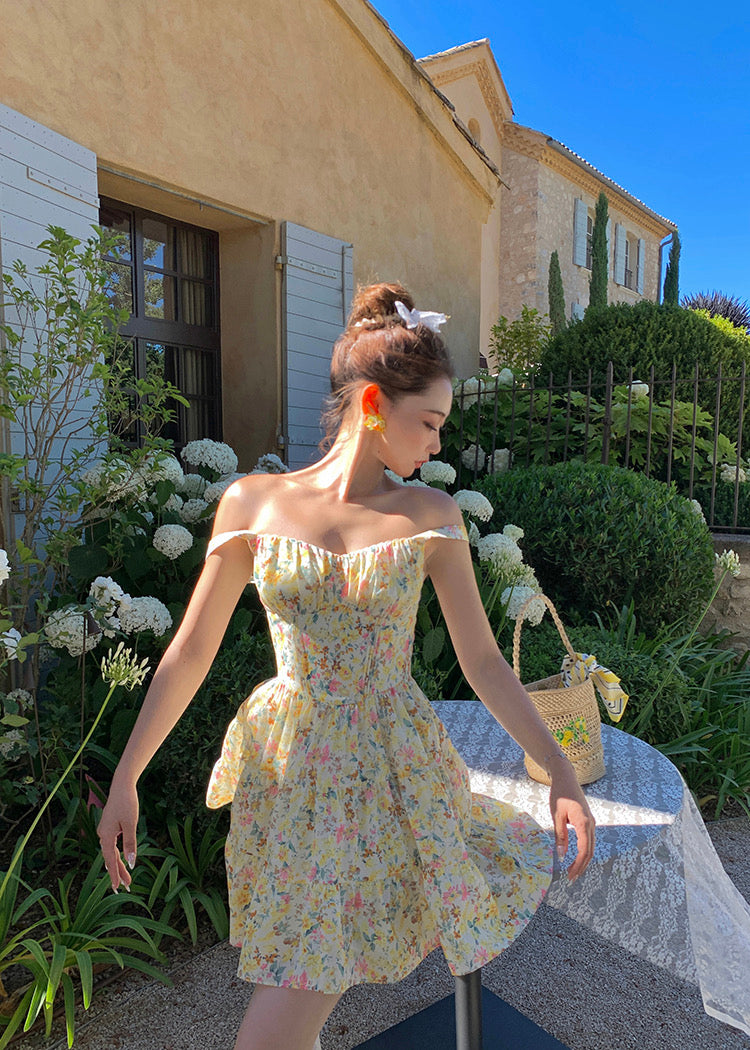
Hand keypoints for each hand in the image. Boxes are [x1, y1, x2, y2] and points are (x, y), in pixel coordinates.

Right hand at [97, 778, 138, 891]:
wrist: (122, 785)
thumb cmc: (127, 803)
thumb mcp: (131, 824)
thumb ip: (130, 843)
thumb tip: (131, 862)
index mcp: (106, 836)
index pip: (110, 861)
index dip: (114, 875)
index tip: (116, 888)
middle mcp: (103, 835)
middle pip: (110, 858)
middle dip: (118, 872)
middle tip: (126, 886)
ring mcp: (105, 830)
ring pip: (111, 852)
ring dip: (118, 864)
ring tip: (126, 878)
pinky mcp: (109, 826)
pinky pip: (111, 845)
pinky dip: (116, 854)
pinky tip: (119, 860)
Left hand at [548, 761, 595, 881]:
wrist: (566, 778)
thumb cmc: (560, 795)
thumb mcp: (556, 816)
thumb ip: (560, 836)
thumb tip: (561, 856)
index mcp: (584, 823)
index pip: (584, 850)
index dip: (578, 865)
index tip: (570, 876)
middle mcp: (591, 824)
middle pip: (590, 851)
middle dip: (581, 866)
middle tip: (571, 879)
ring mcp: (592, 823)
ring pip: (591, 847)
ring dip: (583, 860)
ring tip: (574, 871)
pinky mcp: (589, 821)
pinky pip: (589, 840)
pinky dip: (584, 851)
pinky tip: (577, 858)